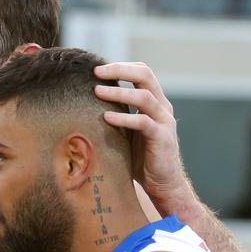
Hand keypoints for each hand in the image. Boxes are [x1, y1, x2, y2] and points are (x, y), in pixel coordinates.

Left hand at [94, 62, 194, 214]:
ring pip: (144, 97)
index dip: (122, 66)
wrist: (162, 185)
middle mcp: (162, 107)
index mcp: (155, 102)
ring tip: (97, 91)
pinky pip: (143, 123)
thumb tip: (86, 105)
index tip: (98, 69)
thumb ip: (118, 116)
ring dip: (119, 93)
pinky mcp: (162, 138)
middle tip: (96, 72)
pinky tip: (106, 118)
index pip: (142, 72)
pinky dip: (124, 118)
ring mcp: (164, 122)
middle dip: (120, 70)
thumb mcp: (128, 132)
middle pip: (145, 75)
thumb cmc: (141, 160)